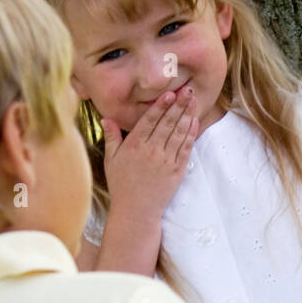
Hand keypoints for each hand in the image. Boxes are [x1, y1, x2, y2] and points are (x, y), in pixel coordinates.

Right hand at [102, 89, 198, 221]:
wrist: (136, 212)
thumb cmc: (122, 185)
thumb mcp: (111, 160)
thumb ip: (111, 137)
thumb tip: (106, 118)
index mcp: (134, 146)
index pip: (150, 121)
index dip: (160, 106)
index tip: (169, 93)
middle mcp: (151, 151)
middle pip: (167, 123)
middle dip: (178, 105)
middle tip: (187, 90)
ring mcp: (166, 161)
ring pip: (179, 133)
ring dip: (187, 115)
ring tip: (194, 101)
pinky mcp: (177, 171)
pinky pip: (186, 149)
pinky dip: (191, 134)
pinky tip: (195, 122)